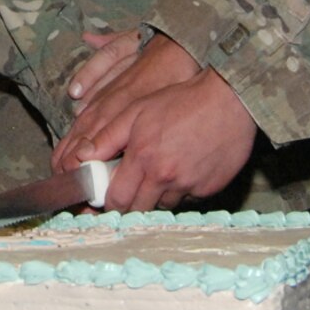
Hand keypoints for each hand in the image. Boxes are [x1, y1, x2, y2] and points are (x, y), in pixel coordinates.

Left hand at [52, 34, 255, 208]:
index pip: (116, 200)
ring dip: (155, 197)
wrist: (228, 100)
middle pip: (138, 210)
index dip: (108, 203)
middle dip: (129, 205)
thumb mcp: (137, 111)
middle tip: (129, 192)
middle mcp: (165, 177)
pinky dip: (181, 192)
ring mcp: (189, 185)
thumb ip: (107, 136)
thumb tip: (81, 158)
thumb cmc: (180, 101)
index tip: (105, 199)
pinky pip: (188, 200)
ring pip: (163, 206)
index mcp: (143, 158)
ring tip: (158, 176)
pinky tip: (183, 171)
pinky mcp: (209, 189)